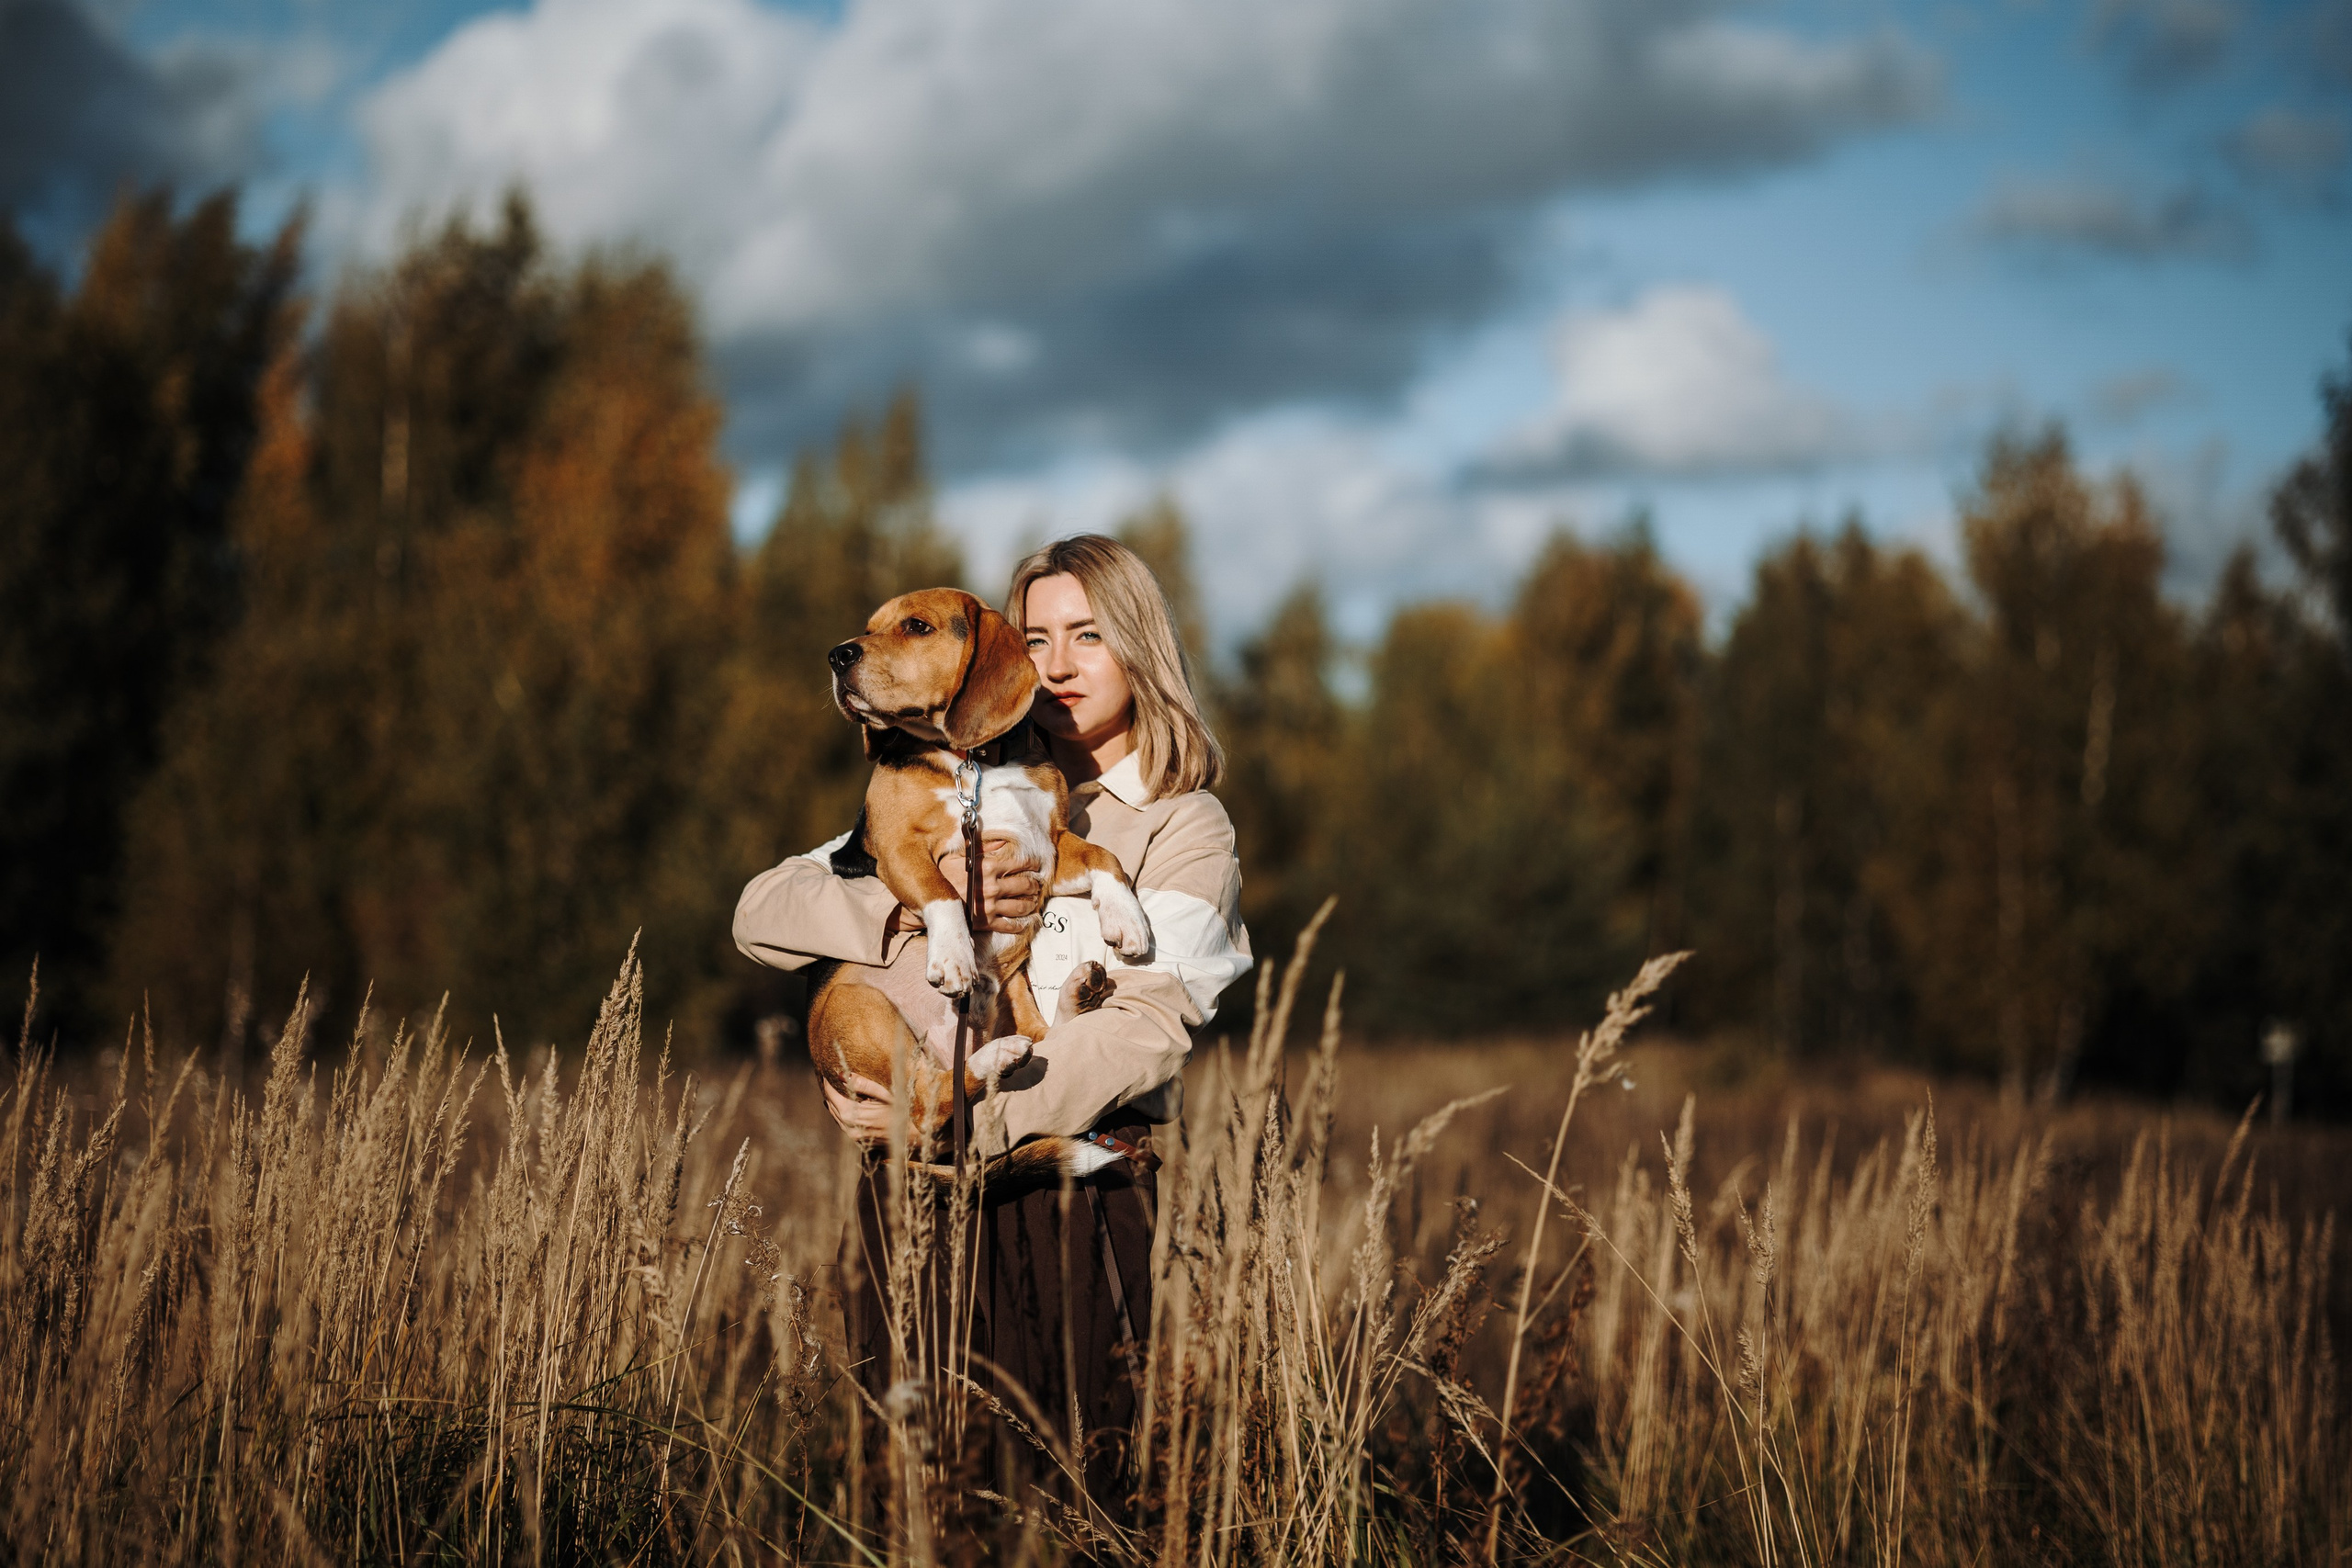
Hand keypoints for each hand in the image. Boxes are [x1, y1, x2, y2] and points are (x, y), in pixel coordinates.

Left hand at [821, 1070, 964, 1143]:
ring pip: (835, 1115)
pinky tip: (847, 1102)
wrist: (912, 1137)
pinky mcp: (857, 1140)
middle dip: (830, 1091)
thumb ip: (862, 1084)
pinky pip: (843, 1123)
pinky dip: (842, 1111)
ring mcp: (853, 1136)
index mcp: (854, 1115)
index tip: (826, 1071)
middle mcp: (850, 1128)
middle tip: (830, 1077)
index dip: (828, 1083)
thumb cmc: (902, 1113)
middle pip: (831, 1106)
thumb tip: (842, 1074)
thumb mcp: (884, 1094)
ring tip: (836, 1088)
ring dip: (834, 1102)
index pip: (833, 1096)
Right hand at [938, 835, 1043, 933]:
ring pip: (1021, 906)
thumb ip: (980, 848)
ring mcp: (990, 907)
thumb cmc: (941, 876)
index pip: (1020, 863)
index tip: (1037, 865)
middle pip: (1025, 885)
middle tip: (1037, 884)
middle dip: (1035, 884)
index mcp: (987, 868)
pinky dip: (1021, 924)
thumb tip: (1002, 843)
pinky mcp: (986, 923)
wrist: (929, 901)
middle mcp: (992, 887)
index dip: (1032, 863)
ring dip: (1031, 903)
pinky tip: (1026, 922)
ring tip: (1034, 901)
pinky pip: (1009, 925)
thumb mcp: (956, 856)